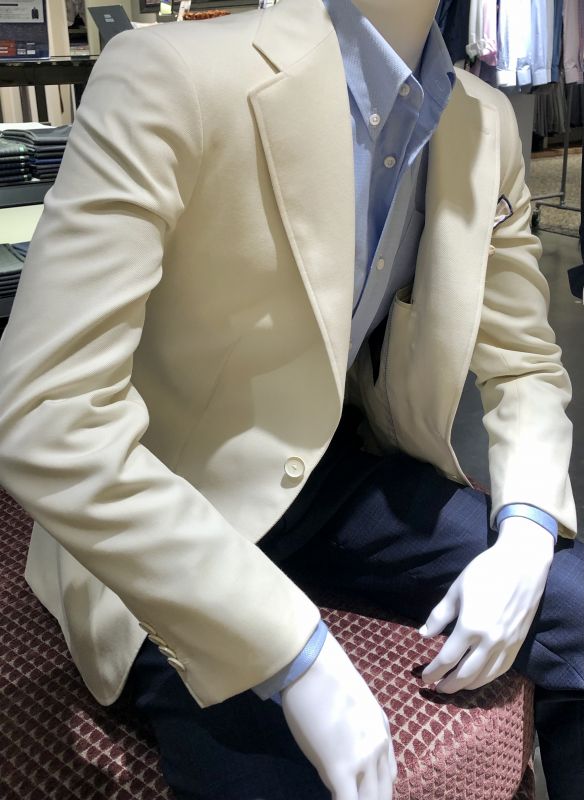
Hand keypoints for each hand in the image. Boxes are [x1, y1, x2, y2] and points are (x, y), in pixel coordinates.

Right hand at [281, 632, 396, 799]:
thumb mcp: (355, 708)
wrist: (313, 666)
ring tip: (344, 799)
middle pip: (382, 793)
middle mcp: (379, 748)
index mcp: (382, 733)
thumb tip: (344, 763)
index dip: (374, 790)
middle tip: (354, 799)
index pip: (388, 776)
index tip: (361, 793)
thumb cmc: (325, 681)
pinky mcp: (339, 767)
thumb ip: (357, 736)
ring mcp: (362, 759)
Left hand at [420, 516, 553, 693]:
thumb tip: (423, 634)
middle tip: (435, 686)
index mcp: (470, 626)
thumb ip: (439, 616)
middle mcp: (489, 641)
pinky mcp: (518, 643)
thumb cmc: (484, 573)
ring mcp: (506, 644)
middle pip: (465, 674)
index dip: (433, 671)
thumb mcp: (456, 591)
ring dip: (466, 685)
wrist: (521, 565)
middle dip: (447, 684)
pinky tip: (478, 678)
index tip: (423, 676)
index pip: (447, 659)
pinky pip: (501, 669)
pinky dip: (487, 678)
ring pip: (484, 676)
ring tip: (453, 687)